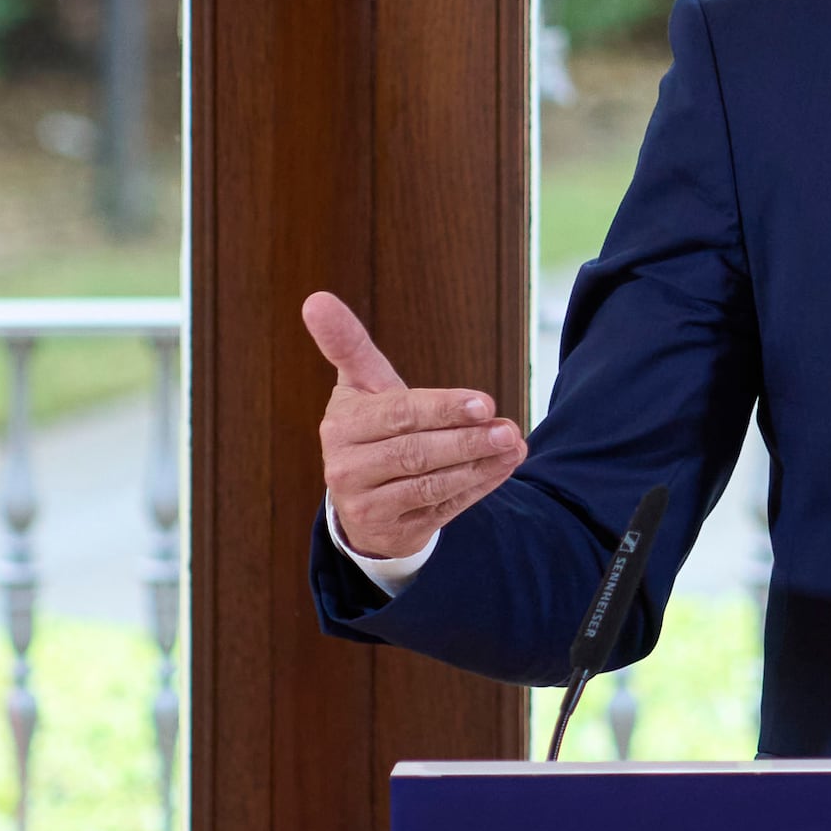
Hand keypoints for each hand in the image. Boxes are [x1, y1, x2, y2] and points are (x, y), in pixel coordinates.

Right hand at [305, 290, 526, 558]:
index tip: (485, 402)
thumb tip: (315, 299)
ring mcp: (364, 503)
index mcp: (343, 423)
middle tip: (509, 428)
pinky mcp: (389, 531)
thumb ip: (347, 342)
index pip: (398, 413)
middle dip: (467, 439)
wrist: (361, 496)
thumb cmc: (372, 426)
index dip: (443, 408)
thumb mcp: (361, 384)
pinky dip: (476, 488)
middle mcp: (345, 465)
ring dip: (478, 465)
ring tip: (514, 445)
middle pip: (415, 451)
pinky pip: (439, 509)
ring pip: (429, 484)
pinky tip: (503, 468)